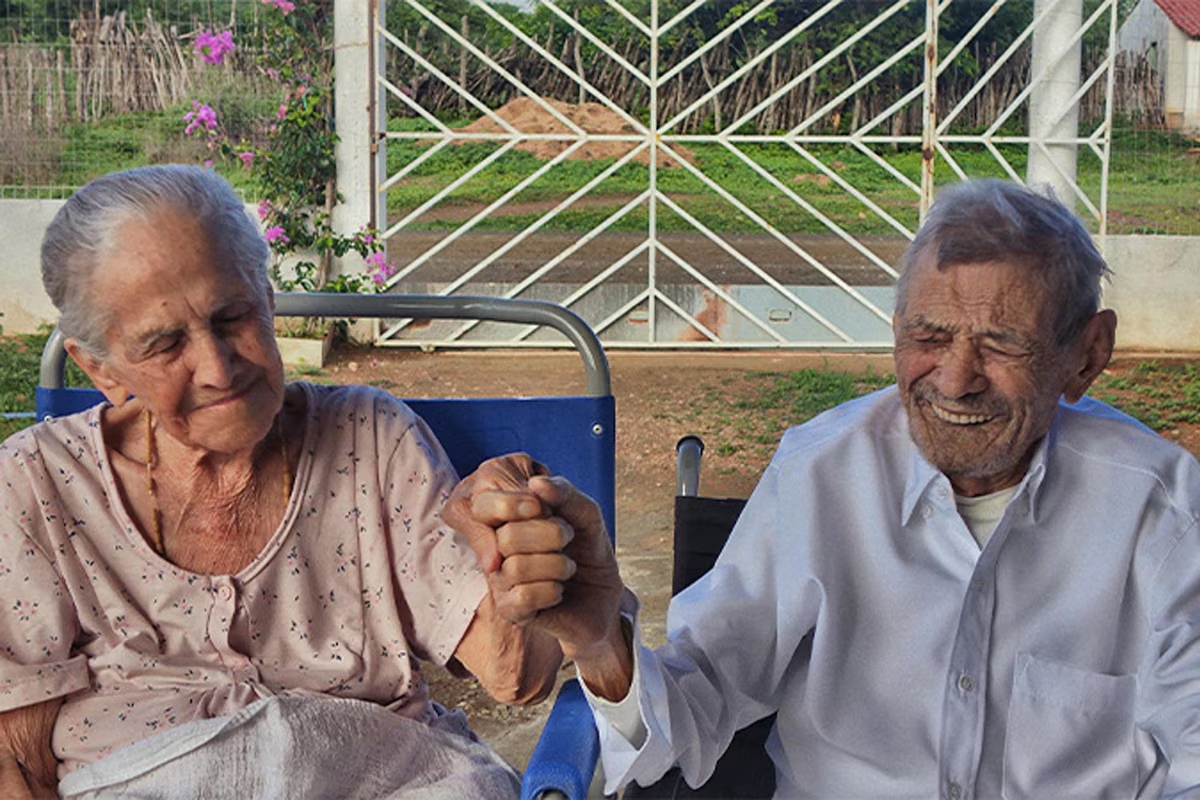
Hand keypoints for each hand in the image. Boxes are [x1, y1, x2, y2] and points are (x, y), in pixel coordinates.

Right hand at [447, 458, 624, 659]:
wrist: (604, 594)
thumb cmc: (587, 549)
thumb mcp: (585, 513)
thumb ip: (564, 493)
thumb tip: (536, 483)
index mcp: (504, 519)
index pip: (483, 505)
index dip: (512, 504)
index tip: (542, 507)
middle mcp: (495, 548)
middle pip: (507, 536)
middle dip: (551, 535)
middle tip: (567, 539)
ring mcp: (499, 581)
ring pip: (517, 567)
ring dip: (557, 565)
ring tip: (567, 567)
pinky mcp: (510, 611)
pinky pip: (524, 597)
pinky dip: (552, 591)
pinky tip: (558, 591)